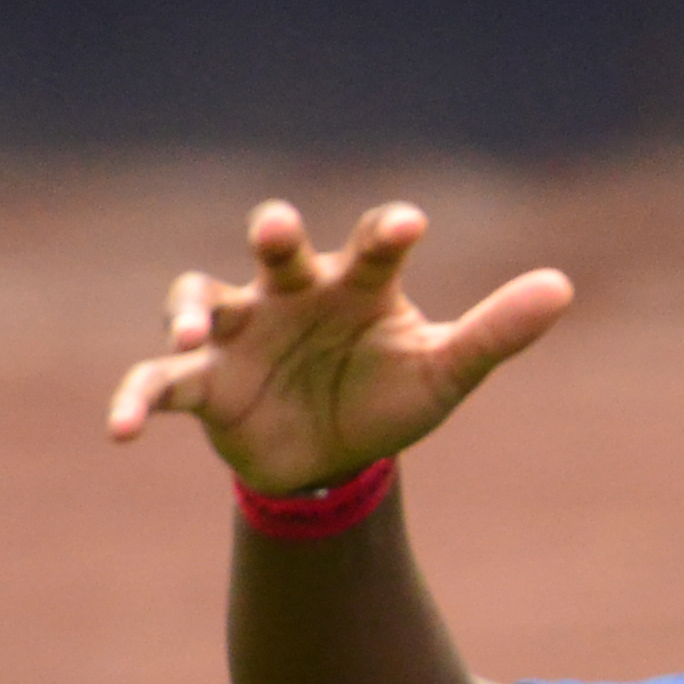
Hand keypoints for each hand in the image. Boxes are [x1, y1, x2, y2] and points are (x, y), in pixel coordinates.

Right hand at [103, 200, 572, 495]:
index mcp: (353, 286)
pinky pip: (159, 382)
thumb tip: (563, 286)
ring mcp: (238, 332)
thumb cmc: (386, 394)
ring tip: (194, 337)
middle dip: (272, 235)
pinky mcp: (201, 383)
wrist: (333, 458)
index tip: (408, 225)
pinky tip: (120, 430)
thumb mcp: (444, 372)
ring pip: (200, 301)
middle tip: (275, 228)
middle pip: (275, 250)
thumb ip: (495, 332)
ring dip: (191, 314)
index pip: (370, 247)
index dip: (385, 233)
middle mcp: (289, 294)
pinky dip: (135, 399)